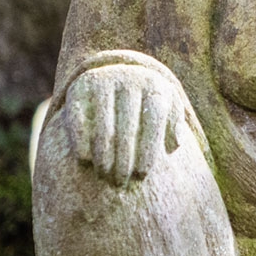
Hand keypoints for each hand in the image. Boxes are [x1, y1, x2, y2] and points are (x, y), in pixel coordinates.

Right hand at [66, 63, 179, 183]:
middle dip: (123, 160)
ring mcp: (101, 82)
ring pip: (103, 127)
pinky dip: (81, 141)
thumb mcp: (168, 105)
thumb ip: (175, 123)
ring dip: (103, 156)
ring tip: (105, 175)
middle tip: (121, 182)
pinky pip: (78, 120)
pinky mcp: (78, 89)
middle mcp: (127, 79)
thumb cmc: (147, 101)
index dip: (147, 150)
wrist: (115, 73)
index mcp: (153, 84)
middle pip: (127, 129)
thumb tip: (176, 143)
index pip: (153, 120)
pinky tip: (86, 161)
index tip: (142, 174)